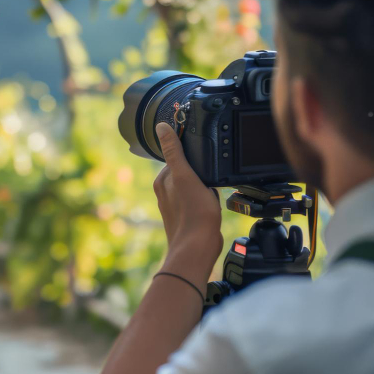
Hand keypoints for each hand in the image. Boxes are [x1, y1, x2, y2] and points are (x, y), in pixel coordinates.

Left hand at [153, 122, 223, 270]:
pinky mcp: (187, 217)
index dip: (194, 159)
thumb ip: (173, 151)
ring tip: (210, 197)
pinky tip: (212, 207)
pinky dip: (207, 201)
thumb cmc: (193, 213)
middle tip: (208, 184)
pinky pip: (200, 202)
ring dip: (205, 189)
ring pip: (195, 188)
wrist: (198, 247)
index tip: (203, 164)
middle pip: (188, 173)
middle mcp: (165, 193)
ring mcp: (176, 206)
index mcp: (162, 181)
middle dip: (201, 175)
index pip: (178, 158)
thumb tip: (161, 127)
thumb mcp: (185, 175)